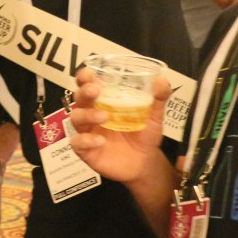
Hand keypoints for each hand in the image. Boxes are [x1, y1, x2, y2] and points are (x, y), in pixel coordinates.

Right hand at [69, 67, 169, 183]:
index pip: (88, 84)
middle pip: (79, 98)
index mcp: (104, 100)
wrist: (145, 163)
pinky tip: (100, 141)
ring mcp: (87, 131)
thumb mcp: (154, 116)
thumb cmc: (144, 135)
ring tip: (105, 117)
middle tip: (96, 90)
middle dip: (84, 92)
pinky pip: (77, 143)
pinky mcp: (86, 150)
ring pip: (76, 118)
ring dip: (87, 115)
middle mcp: (92, 112)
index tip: (90, 74)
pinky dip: (86, 140)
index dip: (85, 77)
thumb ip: (158, 99)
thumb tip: (162, 79)